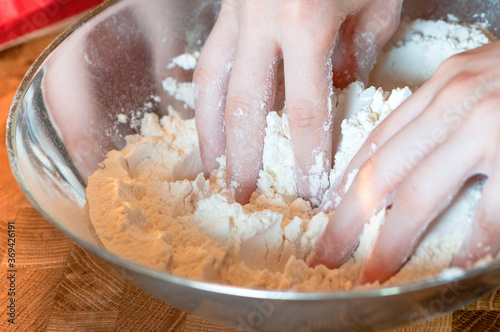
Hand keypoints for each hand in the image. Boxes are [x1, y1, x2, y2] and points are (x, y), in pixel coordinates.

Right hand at [193, 0, 401, 204]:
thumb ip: (362, 48)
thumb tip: (339, 89)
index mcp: (307, 20)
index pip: (304, 110)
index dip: (305, 157)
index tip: (308, 192)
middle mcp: (262, 19)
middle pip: (244, 107)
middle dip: (242, 159)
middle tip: (242, 196)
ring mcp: (237, 11)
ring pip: (211, 83)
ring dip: (209, 133)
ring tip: (212, 170)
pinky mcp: (226, 5)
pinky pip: (208, 59)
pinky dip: (205, 96)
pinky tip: (210, 122)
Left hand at [309, 41, 499, 283]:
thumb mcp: (477, 77)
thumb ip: (441, 111)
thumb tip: (410, 154)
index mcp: (441, 86)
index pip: (377, 141)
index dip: (346, 182)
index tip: (327, 210)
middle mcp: (455, 104)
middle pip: (382, 173)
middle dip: (347, 220)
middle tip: (326, 251)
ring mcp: (488, 127)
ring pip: (422, 196)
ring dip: (392, 241)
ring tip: (373, 270)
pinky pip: (492, 213)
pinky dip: (473, 244)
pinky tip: (455, 267)